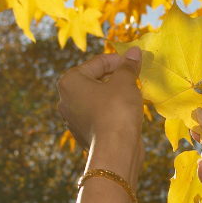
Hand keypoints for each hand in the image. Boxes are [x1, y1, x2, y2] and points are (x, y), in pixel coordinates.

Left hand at [57, 48, 144, 183]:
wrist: (115, 150)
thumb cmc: (117, 110)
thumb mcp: (125, 82)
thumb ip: (128, 65)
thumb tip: (134, 52)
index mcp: (69, 82)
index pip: (97, 63)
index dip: (118, 59)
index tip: (134, 61)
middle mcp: (66, 99)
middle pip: (94, 80)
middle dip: (115, 76)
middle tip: (135, 75)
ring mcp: (73, 119)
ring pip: (97, 98)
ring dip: (114, 93)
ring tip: (133, 92)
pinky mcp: (83, 134)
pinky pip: (98, 115)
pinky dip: (111, 110)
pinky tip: (127, 110)